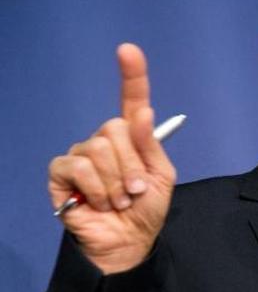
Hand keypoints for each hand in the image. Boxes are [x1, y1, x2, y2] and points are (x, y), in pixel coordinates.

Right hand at [48, 44, 176, 273]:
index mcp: (132, 139)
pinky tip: (100, 203)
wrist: (128, 241)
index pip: (130, 100)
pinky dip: (97, 188)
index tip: (128, 51)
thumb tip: (140, 111)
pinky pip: (79, 166)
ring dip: (117, 181)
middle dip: (132, 164)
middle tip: (135, 190)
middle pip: (115, 128)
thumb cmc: (145, 210)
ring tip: (120, 200)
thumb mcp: (160, 177)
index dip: (131, 75)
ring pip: (98, 148)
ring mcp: (81, 155)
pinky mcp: (62, 173)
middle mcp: (104, 141)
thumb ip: (150, 145)